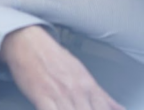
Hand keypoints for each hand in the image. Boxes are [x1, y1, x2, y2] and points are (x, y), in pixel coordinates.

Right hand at [0, 26, 122, 109]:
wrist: (26, 41)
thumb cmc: (51, 55)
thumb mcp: (81, 72)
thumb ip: (100, 93)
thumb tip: (117, 107)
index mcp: (89, 86)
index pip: (104, 109)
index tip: (94, 109)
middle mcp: (77, 91)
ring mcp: (60, 94)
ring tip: (67, 108)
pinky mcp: (41, 96)